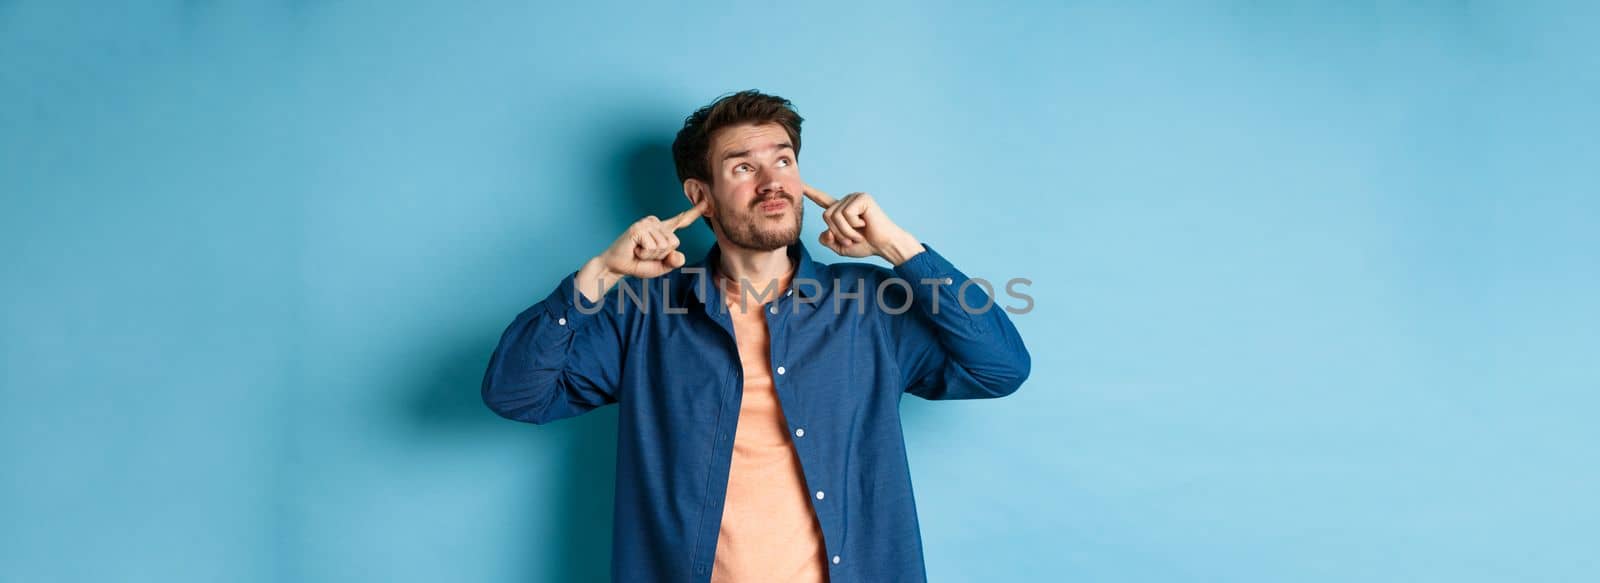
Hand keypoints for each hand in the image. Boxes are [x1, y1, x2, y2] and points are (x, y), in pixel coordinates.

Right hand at [593, 201, 705, 279]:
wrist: (617, 266)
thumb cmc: (639, 264)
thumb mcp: (662, 266)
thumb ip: (673, 262)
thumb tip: (679, 256)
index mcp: (663, 230)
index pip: (681, 220)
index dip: (695, 212)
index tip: (707, 202)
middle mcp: (656, 223)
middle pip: (674, 242)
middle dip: (661, 255)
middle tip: (645, 254)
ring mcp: (647, 224)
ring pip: (663, 245)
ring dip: (651, 255)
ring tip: (639, 251)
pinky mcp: (638, 228)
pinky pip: (652, 246)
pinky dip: (644, 253)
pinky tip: (635, 249)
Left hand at [802, 184, 923, 264]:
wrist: (884, 245)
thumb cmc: (866, 245)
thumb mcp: (840, 246)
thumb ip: (827, 240)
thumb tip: (825, 231)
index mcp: (841, 210)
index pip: (822, 199)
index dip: (810, 192)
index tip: (799, 183)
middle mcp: (846, 201)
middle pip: (826, 215)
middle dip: (838, 232)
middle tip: (853, 238)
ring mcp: (854, 197)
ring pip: (835, 216)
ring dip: (846, 231)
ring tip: (859, 234)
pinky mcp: (862, 198)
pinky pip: (846, 214)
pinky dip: (853, 225)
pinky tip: (865, 224)